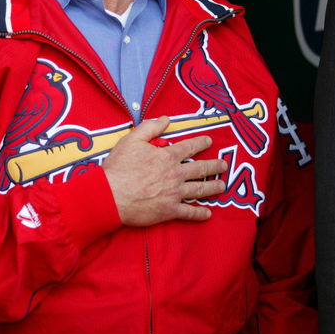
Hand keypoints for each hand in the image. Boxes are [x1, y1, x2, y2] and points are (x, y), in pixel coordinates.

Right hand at [103, 116, 225, 225]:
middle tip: (223, 165)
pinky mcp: (169, 210)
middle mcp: (175, 174)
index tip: (209, 141)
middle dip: (215, 166)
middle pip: (201, 169)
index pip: (190, 147)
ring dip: (214, 187)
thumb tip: (166, 119)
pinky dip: (200, 214)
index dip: (201, 142)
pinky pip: (189, 212)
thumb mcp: (131, 140)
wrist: (111, 195)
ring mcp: (174, 193)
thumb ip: (150, 127)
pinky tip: (207, 214)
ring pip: (201, 190)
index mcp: (167, 156)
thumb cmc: (119, 168)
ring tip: (222, 186)